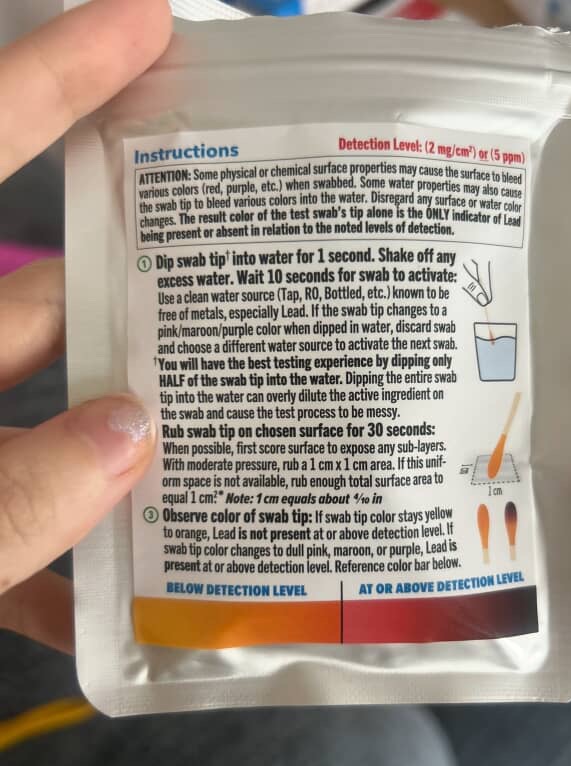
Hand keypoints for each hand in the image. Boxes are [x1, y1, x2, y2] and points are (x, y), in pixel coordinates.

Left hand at [0, 0, 170, 653]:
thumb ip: (4, 495)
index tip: (150, 20)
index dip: (59, 74)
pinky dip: (57, 564)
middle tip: (245, 295)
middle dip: (140, 303)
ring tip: (226, 448)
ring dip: (124, 447)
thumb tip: (135, 434)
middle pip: (41, 300)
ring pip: (43, 423)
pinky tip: (112, 602)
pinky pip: (11, 527)